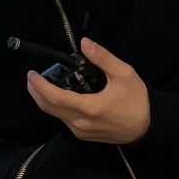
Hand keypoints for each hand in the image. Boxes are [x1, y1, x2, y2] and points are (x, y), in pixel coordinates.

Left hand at [26, 37, 149, 143]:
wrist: (147, 127)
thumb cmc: (137, 100)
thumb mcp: (124, 74)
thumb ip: (102, 58)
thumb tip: (84, 43)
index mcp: (89, 108)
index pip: (54, 98)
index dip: (39, 85)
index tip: (32, 74)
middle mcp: (80, 123)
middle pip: (48, 108)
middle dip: (35, 92)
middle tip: (31, 77)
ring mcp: (80, 131)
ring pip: (54, 115)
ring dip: (44, 100)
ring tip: (41, 84)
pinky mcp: (83, 135)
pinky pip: (63, 120)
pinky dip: (56, 107)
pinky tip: (58, 96)